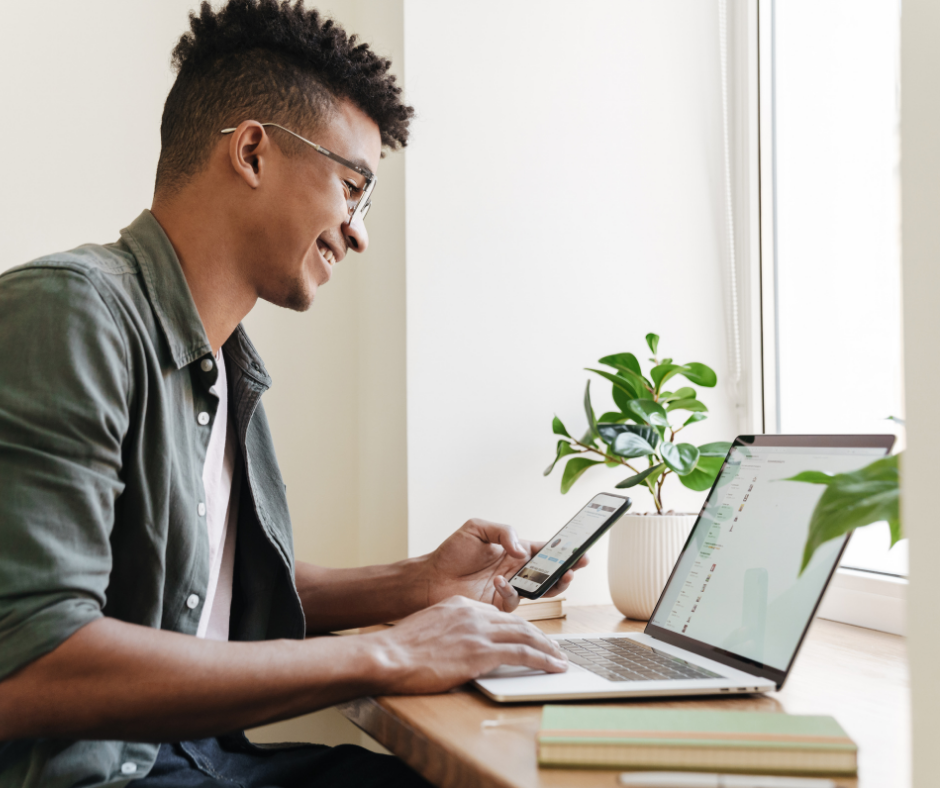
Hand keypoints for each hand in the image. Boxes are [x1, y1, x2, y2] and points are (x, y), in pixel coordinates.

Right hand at [369, 596, 567, 693]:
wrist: (388, 655)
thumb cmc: (401, 649)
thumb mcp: (429, 628)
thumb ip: (450, 630)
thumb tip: (459, 644)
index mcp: (460, 605)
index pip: (498, 614)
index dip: (518, 626)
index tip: (529, 636)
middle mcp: (473, 612)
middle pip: (517, 621)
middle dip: (540, 635)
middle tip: (554, 647)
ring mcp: (479, 631)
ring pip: (526, 635)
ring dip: (548, 648)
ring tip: (560, 658)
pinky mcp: (481, 652)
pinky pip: (523, 653)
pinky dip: (543, 660)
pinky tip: (554, 666)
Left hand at [422, 518, 588, 612]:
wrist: (430, 578)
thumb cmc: (451, 552)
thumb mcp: (477, 528)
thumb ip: (504, 531)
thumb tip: (522, 549)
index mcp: (514, 550)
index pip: (545, 550)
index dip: (563, 550)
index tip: (580, 549)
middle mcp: (515, 571)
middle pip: (550, 571)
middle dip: (568, 568)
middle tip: (578, 565)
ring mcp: (509, 589)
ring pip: (541, 590)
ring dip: (554, 584)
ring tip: (563, 577)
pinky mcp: (499, 605)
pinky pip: (515, 601)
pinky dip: (511, 591)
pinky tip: (500, 581)